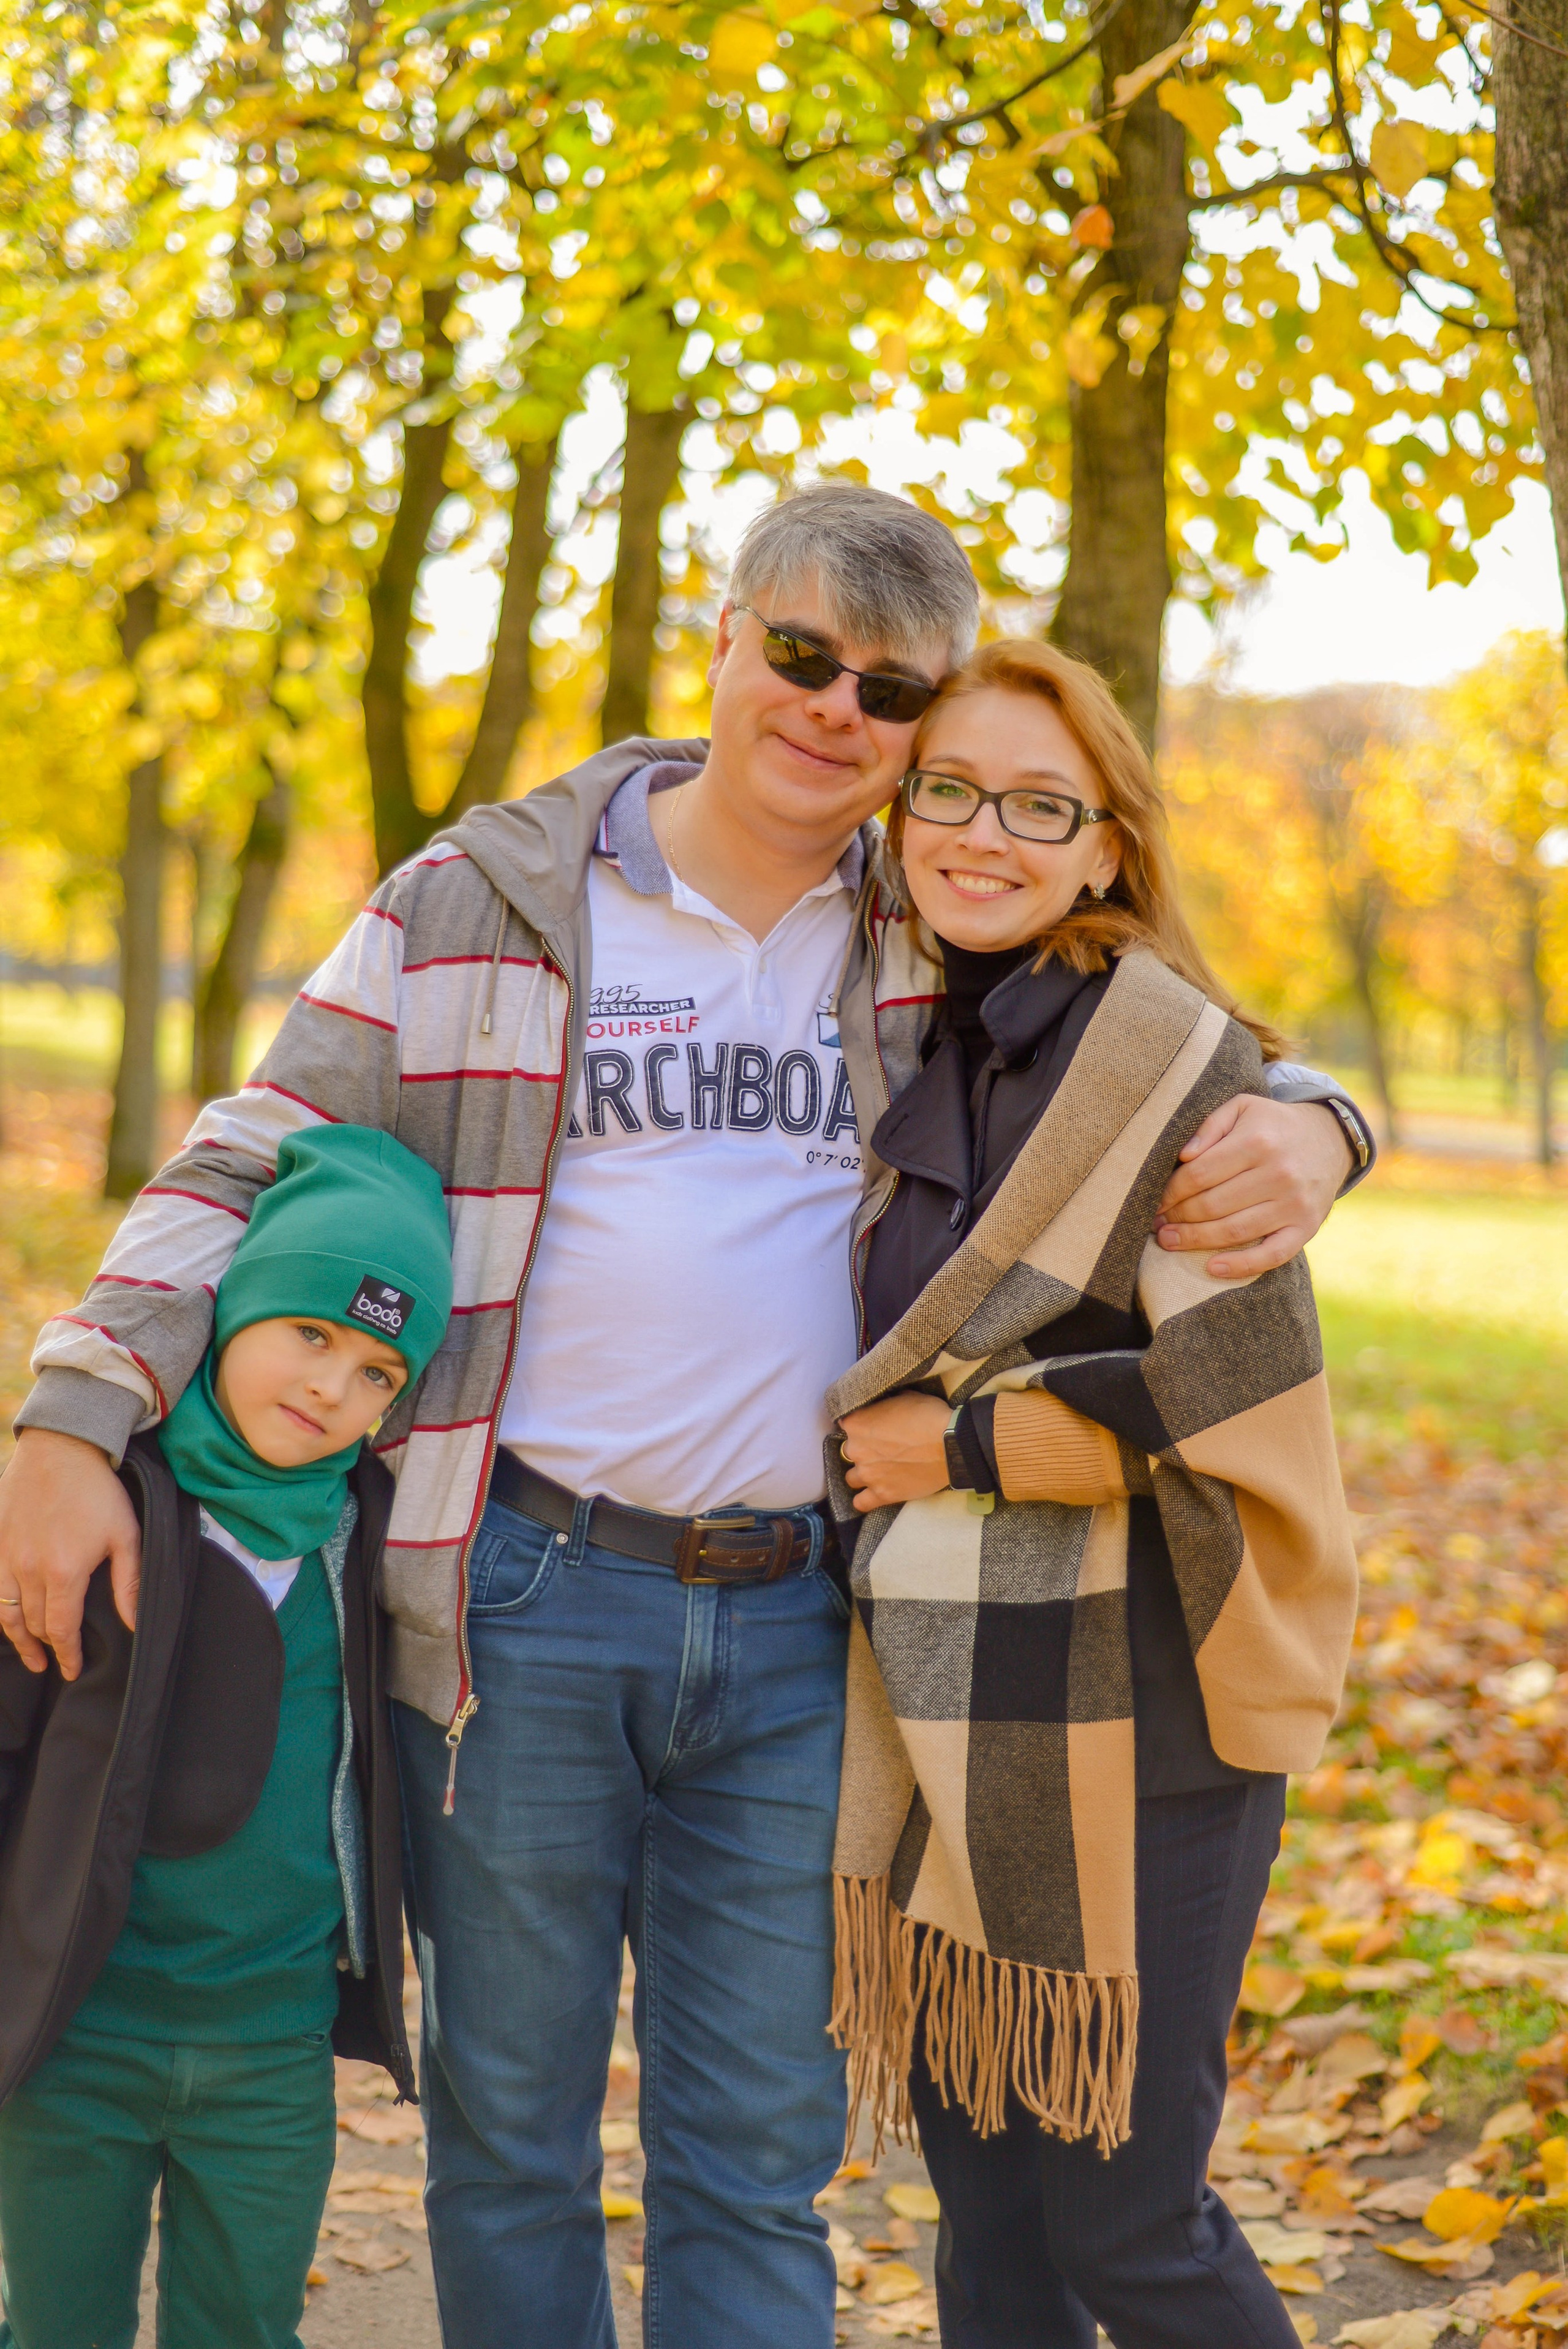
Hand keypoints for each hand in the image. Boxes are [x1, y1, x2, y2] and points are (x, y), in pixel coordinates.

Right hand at [0, 1429, 140, 1677]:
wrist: (60, 1449)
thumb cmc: (98, 1491)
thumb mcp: (126, 1535)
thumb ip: (129, 1584)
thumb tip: (134, 1623)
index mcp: (64, 1572)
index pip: (61, 1629)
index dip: (67, 1654)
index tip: (73, 1670)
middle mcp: (30, 1570)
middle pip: (34, 1624)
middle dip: (47, 1648)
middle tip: (57, 1662)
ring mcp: (8, 1557)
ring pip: (8, 1612)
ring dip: (19, 1639)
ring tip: (31, 1657)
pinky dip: (2, 1611)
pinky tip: (10, 1619)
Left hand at [839, 1393, 952, 1513]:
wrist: (950, 1445)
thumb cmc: (929, 1417)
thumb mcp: (905, 1398)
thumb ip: (886, 1405)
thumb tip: (886, 1407)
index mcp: (857, 1424)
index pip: (847, 1424)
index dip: (861, 1425)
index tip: (874, 1427)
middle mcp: (856, 1450)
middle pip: (850, 1451)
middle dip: (864, 1449)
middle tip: (882, 1448)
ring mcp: (868, 1474)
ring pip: (852, 1478)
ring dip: (863, 1473)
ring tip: (880, 1471)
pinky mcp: (882, 1494)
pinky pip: (861, 1503)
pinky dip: (864, 1499)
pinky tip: (872, 1494)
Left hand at [1155, 1096, 1354, 1280]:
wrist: (1330, 1138)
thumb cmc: (1272, 1125)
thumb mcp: (1242, 1108)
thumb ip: (1210, 1125)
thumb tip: (1183, 1155)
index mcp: (1257, 1142)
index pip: (1199, 1174)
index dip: (1170, 1192)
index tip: (1155, 1201)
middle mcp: (1278, 1173)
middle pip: (1212, 1204)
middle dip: (1177, 1217)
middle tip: (1156, 1223)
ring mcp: (1294, 1204)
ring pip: (1234, 1231)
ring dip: (1195, 1240)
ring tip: (1169, 1241)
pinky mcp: (1306, 1227)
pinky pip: (1273, 1255)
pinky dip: (1241, 1266)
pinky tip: (1212, 1267)